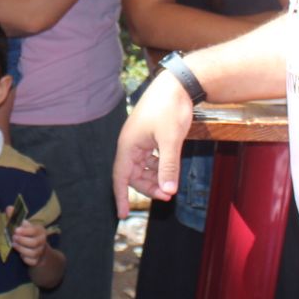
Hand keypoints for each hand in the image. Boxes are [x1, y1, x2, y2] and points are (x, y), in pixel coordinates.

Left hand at [10, 216, 49, 267]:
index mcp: (40, 230)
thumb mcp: (23, 225)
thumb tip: (9, 208)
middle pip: (34, 243)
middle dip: (22, 241)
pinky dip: (25, 259)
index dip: (25, 231)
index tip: (16, 230)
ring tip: (14, 245)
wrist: (38, 249)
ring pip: (33, 253)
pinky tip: (21, 255)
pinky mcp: (37, 260)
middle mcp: (42, 241)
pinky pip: (32, 261)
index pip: (34, 230)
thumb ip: (15, 217)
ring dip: (22, 249)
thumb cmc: (28, 234)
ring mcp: (40, 251)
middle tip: (13, 238)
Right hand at [111, 73, 194, 216]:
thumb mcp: (170, 141)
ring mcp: (139, 138)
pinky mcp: (149, 134)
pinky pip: (149, 157)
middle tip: (167, 195)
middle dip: (147, 187)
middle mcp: (130, 143)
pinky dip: (158, 166)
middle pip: (133, 174)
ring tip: (170, 185)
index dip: (121, 196)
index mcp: (129, 145)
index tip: (123, 214)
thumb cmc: (170, 109)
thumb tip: (168, 191)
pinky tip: (168, 169)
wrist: (177, 84)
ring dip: (154, 178)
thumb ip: (168, 166)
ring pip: (142, 166)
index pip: (120, 177)